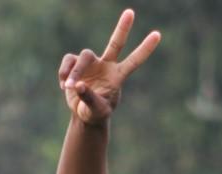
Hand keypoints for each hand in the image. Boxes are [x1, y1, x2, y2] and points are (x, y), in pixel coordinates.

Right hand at [58, 9, 160, 124]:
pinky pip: (69, 61)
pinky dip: (64, 73)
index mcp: (118, 76)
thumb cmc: (96, 113)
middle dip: (123, 28)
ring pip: (83, 57)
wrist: (84, 114)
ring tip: (69, 87)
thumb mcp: (96, 110)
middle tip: (131, 12)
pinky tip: (64, 86)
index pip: (134, 61)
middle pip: (116, 43)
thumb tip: (78, 85)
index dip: (145, 48)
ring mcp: (92, 63)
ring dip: (75, 72)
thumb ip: (89, 99)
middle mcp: (107, 66)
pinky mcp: (76, 64)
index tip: (157, 34)